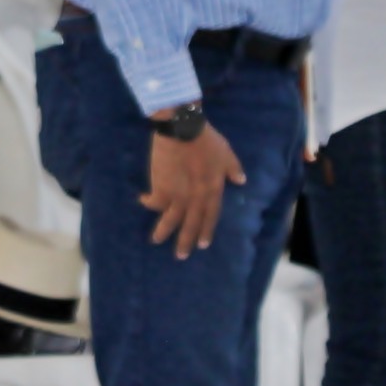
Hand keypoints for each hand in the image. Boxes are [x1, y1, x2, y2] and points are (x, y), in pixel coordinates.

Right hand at [139, 117, 243, 258]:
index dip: (206, 231)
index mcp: (213, 190)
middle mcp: (196, 198)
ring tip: (157, 240)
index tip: (202, 245)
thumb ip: (233, 168)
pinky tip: (143, 202)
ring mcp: (178, 195)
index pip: (211, 216)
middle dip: (185, 241)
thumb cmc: (206, 139)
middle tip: (181, 255)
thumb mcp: (226, 153)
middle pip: (190, 224)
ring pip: (171, 219)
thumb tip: (241, 180)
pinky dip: (149, 203)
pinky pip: (155, 201)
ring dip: (164, 231)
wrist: (183, 130)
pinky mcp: (161, 188)